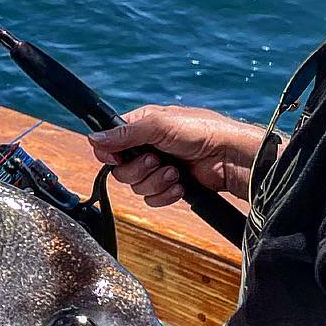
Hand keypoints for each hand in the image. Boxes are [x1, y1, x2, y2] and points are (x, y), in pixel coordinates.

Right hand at [89, 105, 265, 206]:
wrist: (231, 158)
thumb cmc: (201, 131)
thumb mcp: (159, 126)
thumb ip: (124, 134)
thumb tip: (93, 139)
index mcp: (142, 127)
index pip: (110, 143)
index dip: (110, 154)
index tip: (116, 158)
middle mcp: (148, 147)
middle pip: (121, 170)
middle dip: (139, 170)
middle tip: (158, 161)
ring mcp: (160, 168)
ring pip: (137, 187)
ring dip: (156, 182)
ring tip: (176, 173)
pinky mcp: (171, 186)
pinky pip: (153, 199)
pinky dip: (166, 195)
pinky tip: (181, 185)